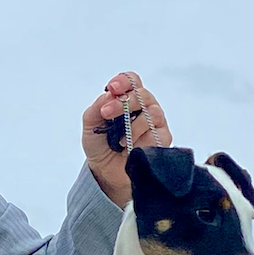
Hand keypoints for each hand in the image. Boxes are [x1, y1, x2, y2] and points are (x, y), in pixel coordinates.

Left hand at [82, 71, 172, 205]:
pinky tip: (129, 148)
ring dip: (132, 125)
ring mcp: (155, 123)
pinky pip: (157, 133)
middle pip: (143, 94)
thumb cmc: (100, 146)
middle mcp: (144, 107)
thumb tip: (108, 95)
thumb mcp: (90, 126)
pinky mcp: (163, 139)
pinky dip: (141, 139)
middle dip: (123, 101)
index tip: (112, 88)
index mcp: (127, 99)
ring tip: (119, 140)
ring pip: (152, 112)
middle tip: (106, 113)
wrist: (106, 173)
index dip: (124, 81)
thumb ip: (96, 108)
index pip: (131, 81)